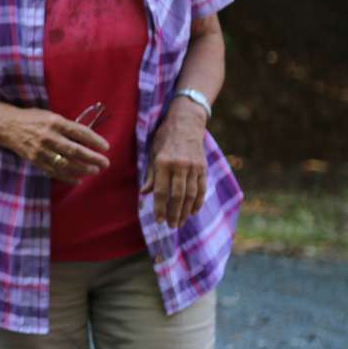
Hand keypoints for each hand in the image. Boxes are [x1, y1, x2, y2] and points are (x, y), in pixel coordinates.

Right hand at [0, 106, 110, 184]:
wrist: (8, 126)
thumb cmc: (33, 119)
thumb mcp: (51, 116)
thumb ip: (67, 126)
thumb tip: (88, 139)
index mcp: (55, 122)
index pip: (79, 132)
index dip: (94, 140)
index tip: (106, 147)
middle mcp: (49, 136)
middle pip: (75, 150)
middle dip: (92, 158)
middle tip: (105, 163)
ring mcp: (41, 150)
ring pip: (65, 163)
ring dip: (82, 169)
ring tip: (94, 171)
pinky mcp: (35, 160)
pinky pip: (54, 171)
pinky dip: (67, 177)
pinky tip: (78, 180)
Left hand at [142, 99, 208, 227]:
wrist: (186, 122)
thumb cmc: (165, 138)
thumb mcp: (153, 153)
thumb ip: (150, 174)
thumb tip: (145, 193)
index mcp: (163, 163)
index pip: (160, 191)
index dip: (159, 207)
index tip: (158, 220)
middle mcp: (180, 166)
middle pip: (178, 196)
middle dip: (174, 213)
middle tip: (171, 226)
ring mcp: (194, 167)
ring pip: (191, 194)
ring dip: (186, 211)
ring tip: (181, 222)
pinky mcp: (203, 167)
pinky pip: (202, 188)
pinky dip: (198, 201)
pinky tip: (194, 211)